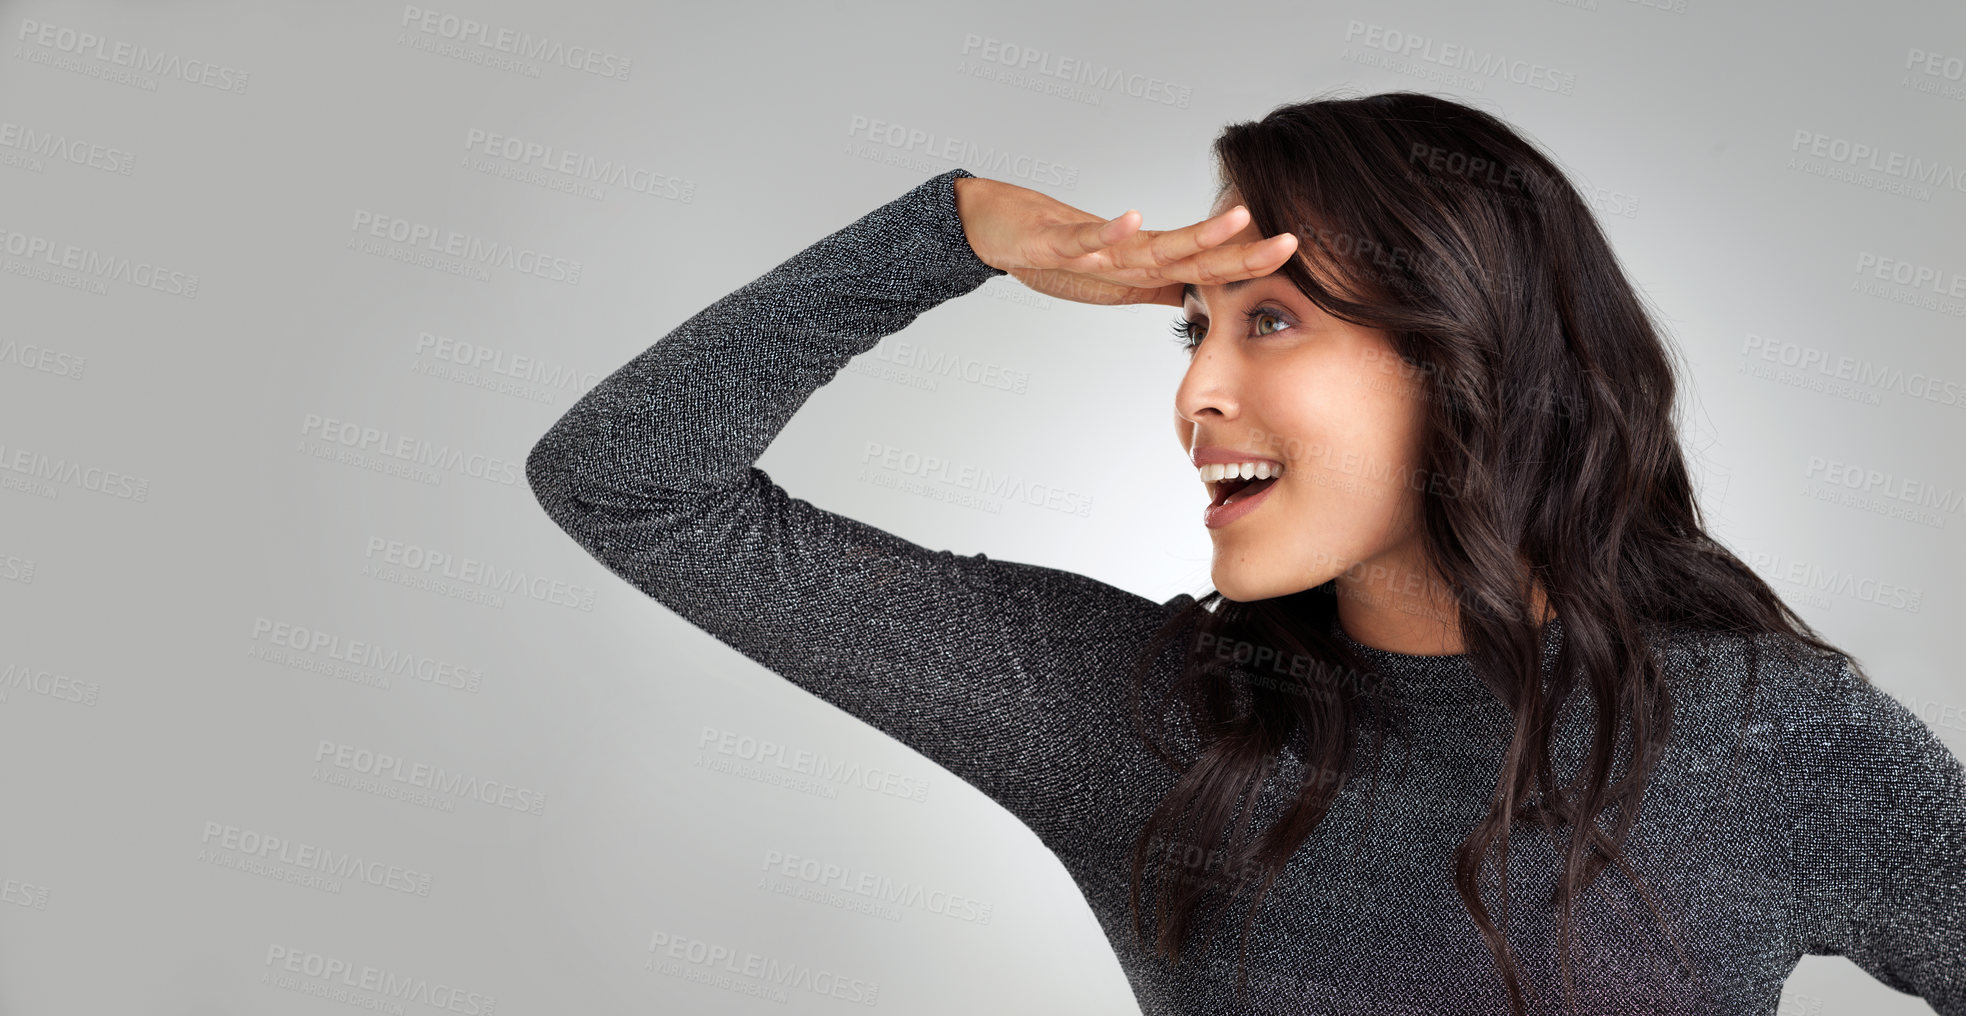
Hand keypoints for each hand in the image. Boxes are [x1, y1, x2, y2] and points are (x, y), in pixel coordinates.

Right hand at [953, 175, 1298, 307]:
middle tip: (1292, 241)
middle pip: (1195, 253)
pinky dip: (1109, 230)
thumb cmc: (1057, 252)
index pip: (1208, 268)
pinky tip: (1132, 219)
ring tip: (1236, 219)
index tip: (1298, 264)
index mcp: (1145, 264)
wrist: (997, 225)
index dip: (1251, 267)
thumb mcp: (1116, 281)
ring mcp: (1097, 243)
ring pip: (1152, 241)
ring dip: (1194, 233)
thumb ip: (1158, 287)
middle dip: (1243, 251)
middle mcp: (1130, 250)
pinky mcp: (1058, 239)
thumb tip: (1200, 302)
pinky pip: (1086, 237)